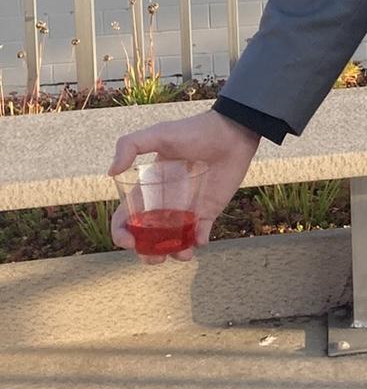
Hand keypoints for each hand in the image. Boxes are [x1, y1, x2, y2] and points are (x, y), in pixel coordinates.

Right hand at [108, 111, 261, 263]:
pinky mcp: (209, 210)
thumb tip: (111, 172)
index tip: (129, 242)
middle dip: (146, 253)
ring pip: (172, 241)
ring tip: (182, 255)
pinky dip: (198, 243)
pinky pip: (200, 234)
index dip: (122, 233)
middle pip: (147, 237)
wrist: (233, 132)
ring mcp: (186, 209)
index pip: (127, 218)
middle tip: (156, 258)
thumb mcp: (159, 134)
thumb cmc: (195, 131)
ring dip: (173, 253)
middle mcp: (164, 203)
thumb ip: (131, 144)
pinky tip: (200, 241)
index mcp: (148, 190)